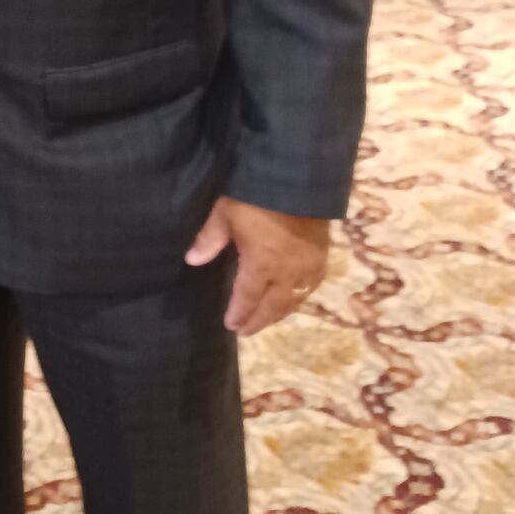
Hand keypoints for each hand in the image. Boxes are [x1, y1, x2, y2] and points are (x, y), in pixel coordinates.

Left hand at [185, 198, 329, 336]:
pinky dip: (301, 297)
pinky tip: (295, 298)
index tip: (231, 325)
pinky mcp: (322, 256)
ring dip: (279, 313)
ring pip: (294, 300)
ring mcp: (308, 266)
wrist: (299, 181)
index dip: (240, 313)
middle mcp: (287, 273)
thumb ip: (209, 239)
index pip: (248, 298)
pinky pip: (312, 286)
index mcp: (261, 265)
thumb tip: (192, 260)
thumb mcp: (226, 214)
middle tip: (246, 332)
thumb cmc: (256, 197)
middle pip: (273, 306)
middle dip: (258, 320)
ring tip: (267, 320)